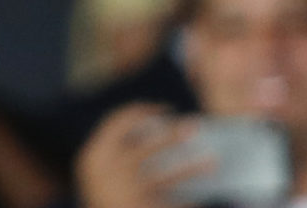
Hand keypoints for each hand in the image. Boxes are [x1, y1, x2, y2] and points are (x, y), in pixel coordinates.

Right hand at [75, 105, 205, 207]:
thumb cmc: (105, 199)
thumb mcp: (100, 174)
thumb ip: (118, 153)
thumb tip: (163, 131)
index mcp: (93, 156)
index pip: (119, 121)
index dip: (143, 111)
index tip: (165, 108)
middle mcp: (107, 173)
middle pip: (147, 146)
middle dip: (174, 135)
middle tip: (195, 126)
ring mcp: (126, 194)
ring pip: (167, 177)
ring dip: (193, 169)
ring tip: (214, 162)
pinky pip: (172, 203)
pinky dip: (186, 201)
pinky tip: (199, 199)